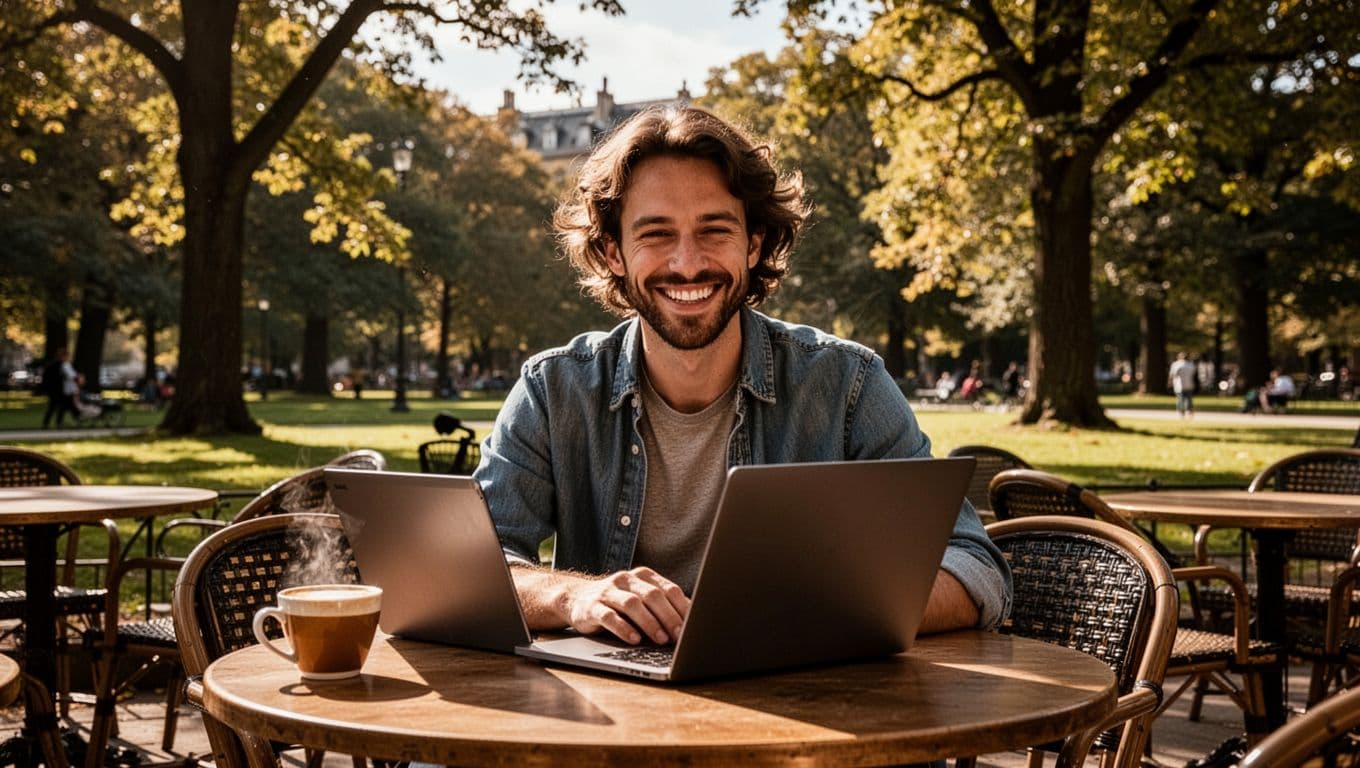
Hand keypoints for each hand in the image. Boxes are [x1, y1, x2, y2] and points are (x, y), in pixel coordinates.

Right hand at [562, 567, 688, 644]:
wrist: (576, 599)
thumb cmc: (618, 603)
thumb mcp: (641, 600)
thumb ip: (662, 606)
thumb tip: (691, 623)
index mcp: (643, 576)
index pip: (668, 589)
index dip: (682, 608)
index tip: (693, 626)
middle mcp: (626, 579)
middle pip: (652, 595)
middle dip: (668, 617)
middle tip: (679, 636)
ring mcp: (608, 591)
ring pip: (632, 604)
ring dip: (649, 623)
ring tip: (660, 639)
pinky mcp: (591, 606)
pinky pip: (609, 616)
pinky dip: (623, 628)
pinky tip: (634, 639)